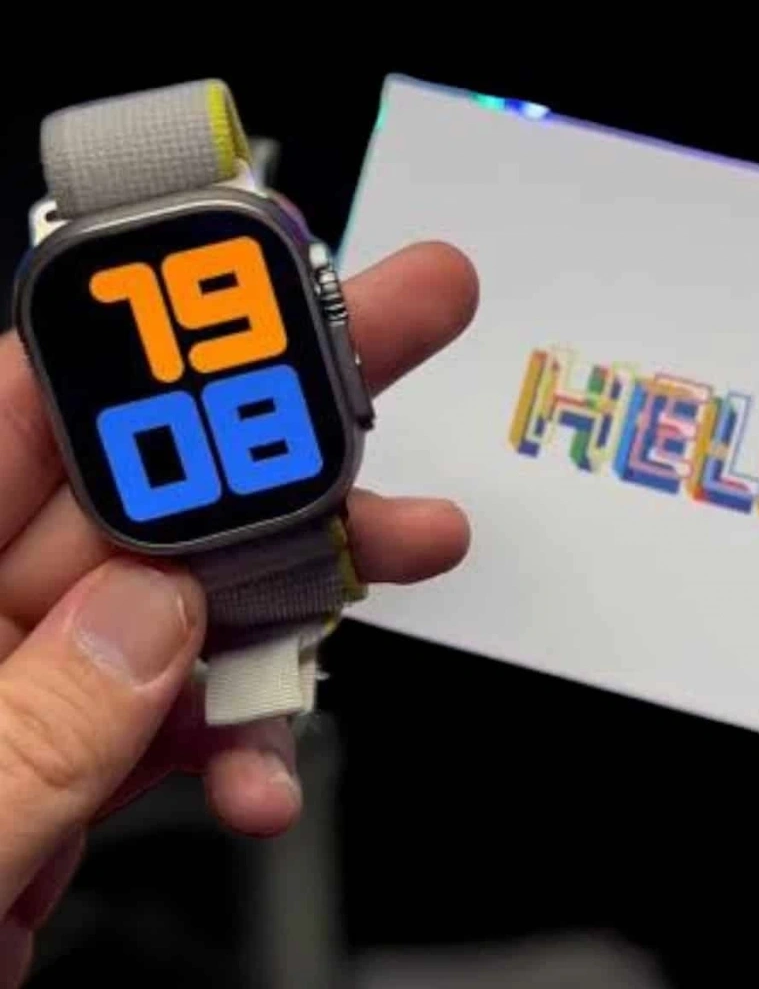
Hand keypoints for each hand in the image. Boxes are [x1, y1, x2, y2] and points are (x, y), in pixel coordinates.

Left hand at [0, 240, 476, 986]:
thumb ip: (33, 732)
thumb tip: (149, 620)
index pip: (23, 424)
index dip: (141, 342)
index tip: (254, 297)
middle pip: (138, 487)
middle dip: (275, 420)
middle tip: (389, 331)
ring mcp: (19, 695)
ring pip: (180, 597)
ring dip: (299, 581)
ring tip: (408, 540)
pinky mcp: (60, 773)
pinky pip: (174, 718)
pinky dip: (243, 734)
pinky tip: (267, 770)